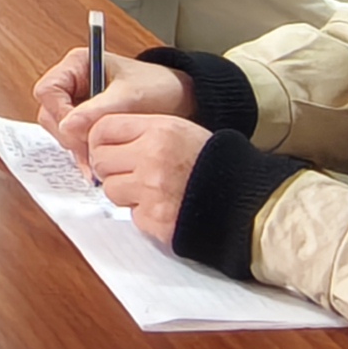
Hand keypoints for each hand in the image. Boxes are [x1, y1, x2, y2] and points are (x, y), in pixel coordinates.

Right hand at [31, 49, 195, 166]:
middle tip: (88, 151)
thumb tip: (67, 127)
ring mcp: (79, 104)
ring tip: (96, 160)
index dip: (59, 112)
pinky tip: (97, 163)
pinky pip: (73, 140)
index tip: (76, 131)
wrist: (182, 100)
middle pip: (51, 112)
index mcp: (78, 64)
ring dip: (75, 147)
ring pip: (59, 129)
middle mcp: (74, 83)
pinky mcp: (87, 123)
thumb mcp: (130, 97)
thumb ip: (97, 112)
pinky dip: (83, 153)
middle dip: (67, 134)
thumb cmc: (159, 87)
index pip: (49, 89)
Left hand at [85, 114, 211, 252]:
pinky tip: (165, 206)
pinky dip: (143, 213)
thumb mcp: (181, 131)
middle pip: (100, 160)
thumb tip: (101, 141)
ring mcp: (152, 191)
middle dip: (110, 168)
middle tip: (129, 172)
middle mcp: (152, 158)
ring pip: (111, 190)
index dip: (99, 140)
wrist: (248, 202)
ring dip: (125, 192)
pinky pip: (131, 215)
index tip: (106, 148)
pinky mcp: (155, 219)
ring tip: (152, 190)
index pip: (103, 128)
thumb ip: (143, 132)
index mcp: (159, 130)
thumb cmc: (216, 165)